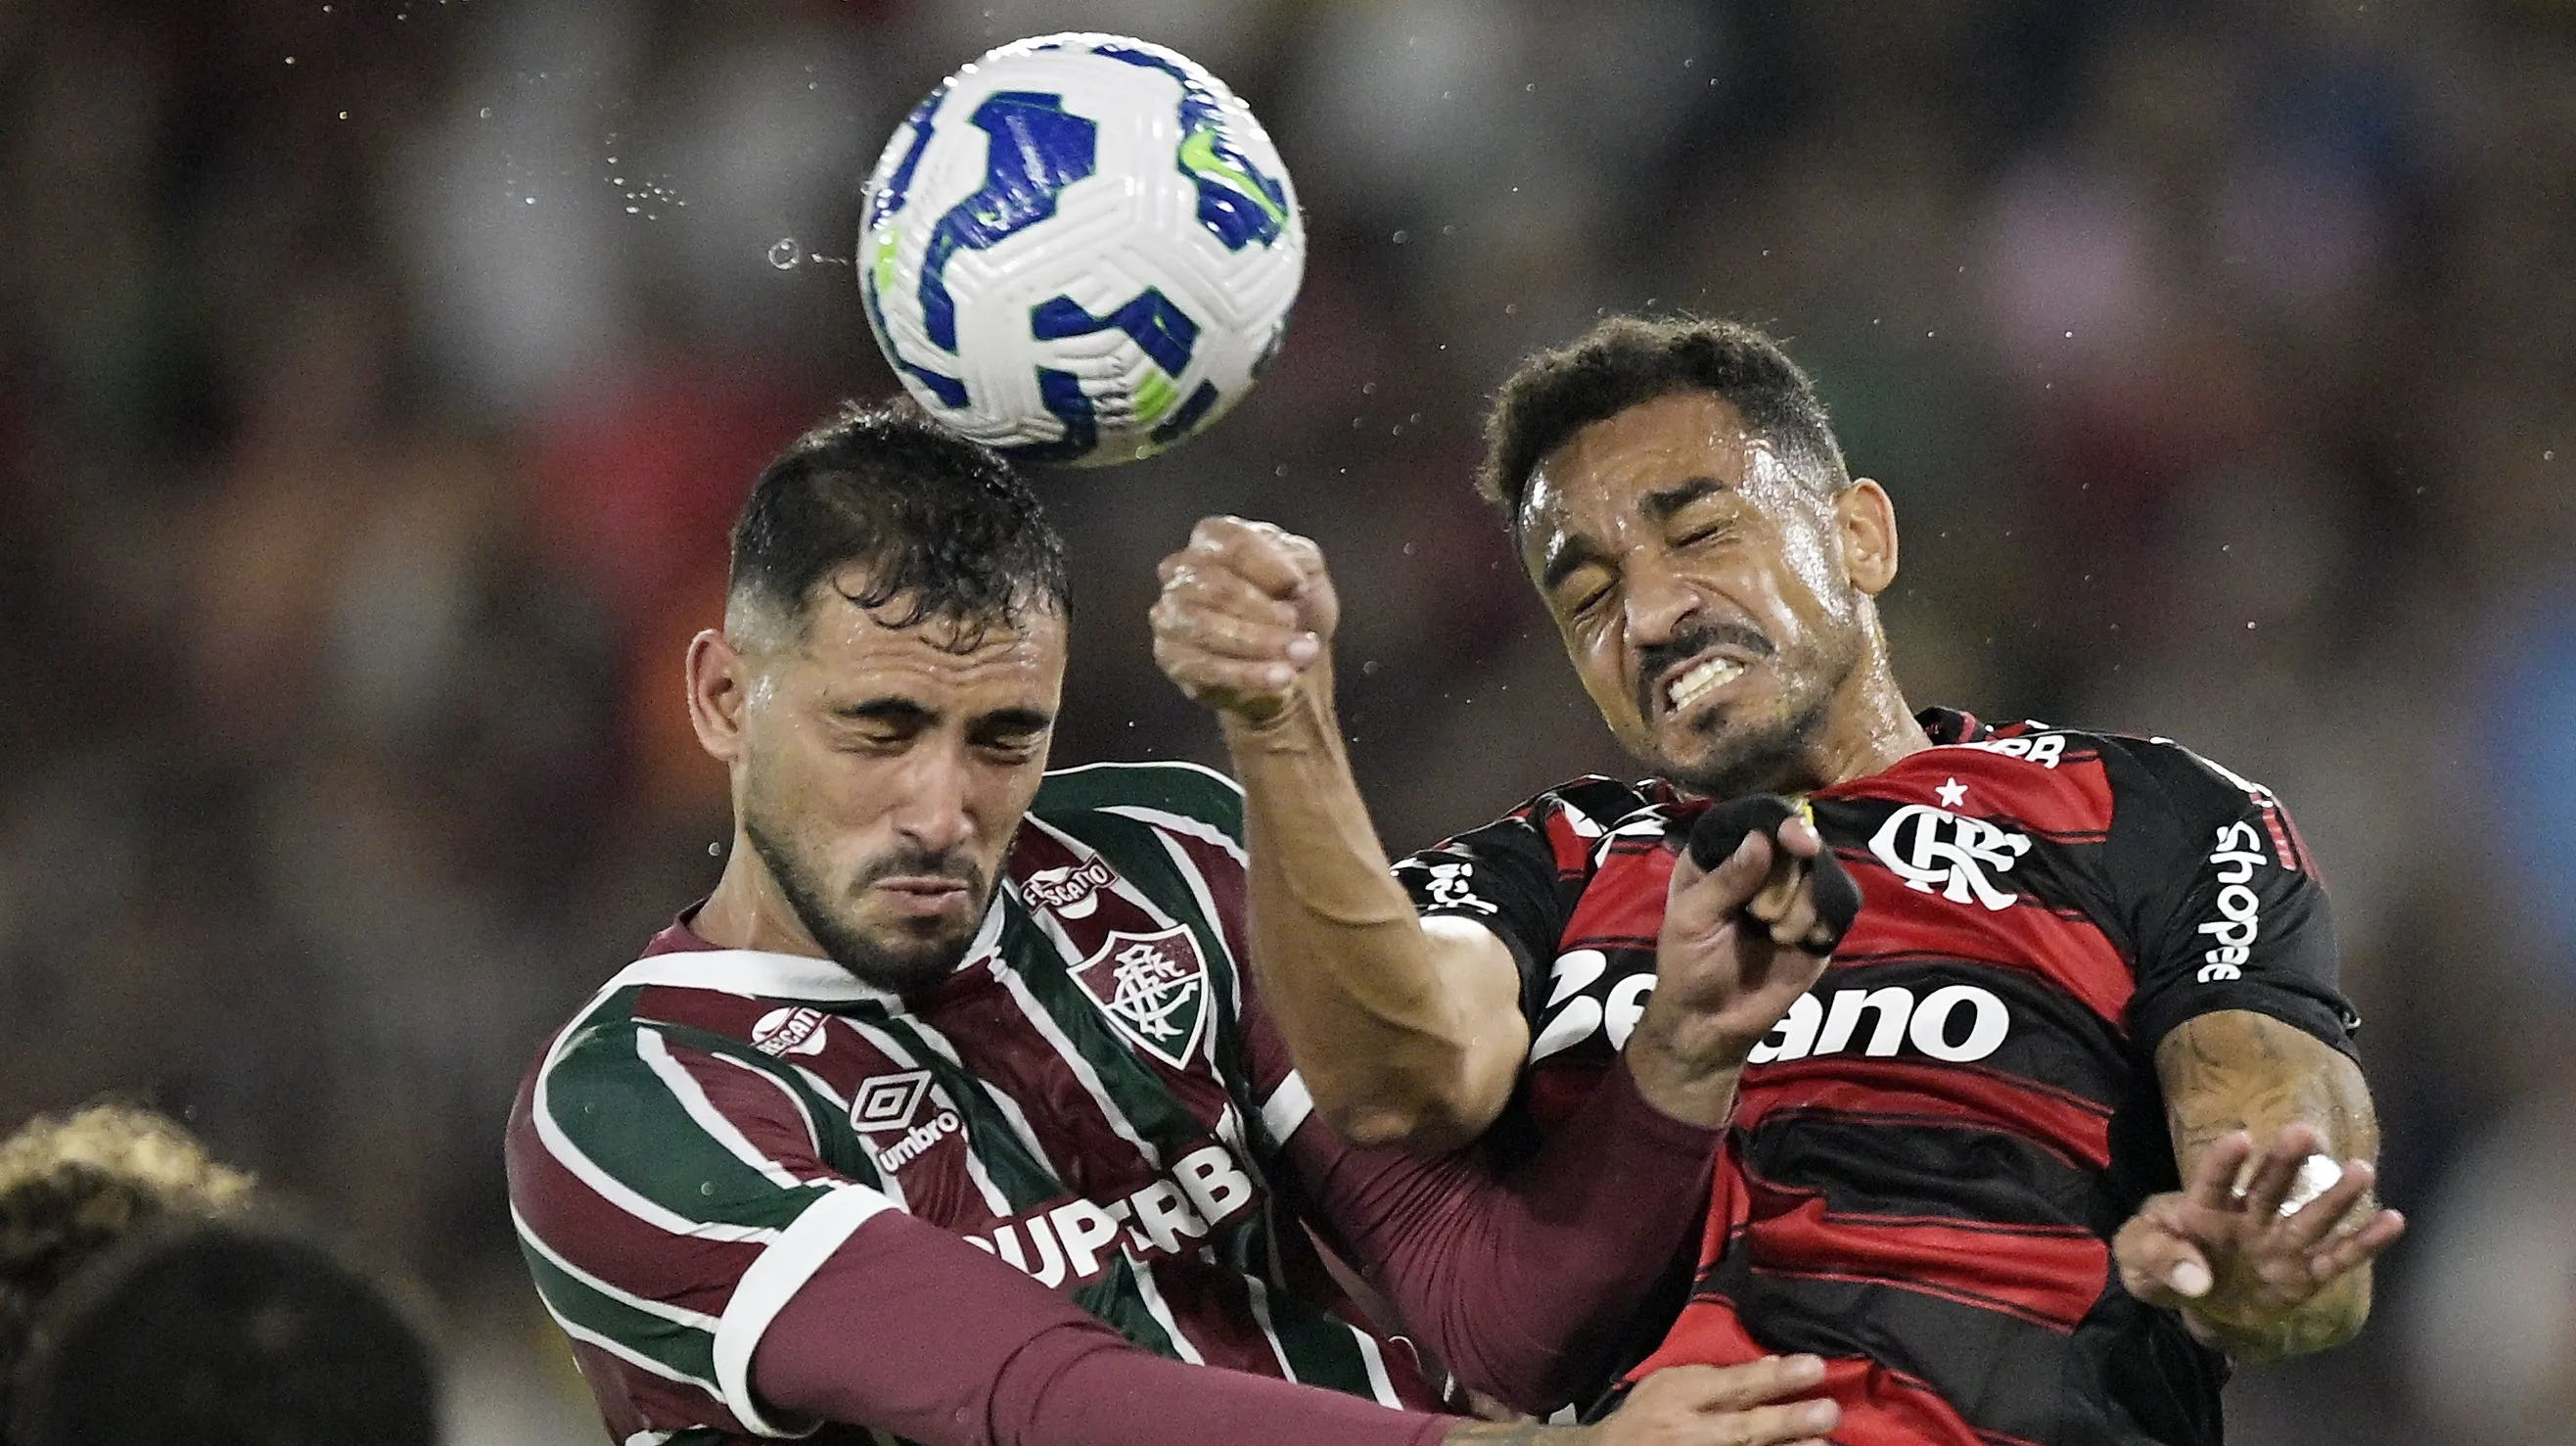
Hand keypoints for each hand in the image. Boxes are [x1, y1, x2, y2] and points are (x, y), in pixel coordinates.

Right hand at [1151, 516, 1340, 729]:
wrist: (1289, 659)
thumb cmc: (1292, 604)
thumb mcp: (1307, 570)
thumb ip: (1298, 561)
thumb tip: (1287, 587)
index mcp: (1211, 537)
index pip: (1232, 545)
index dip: (1271, 570)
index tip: (1302, 591)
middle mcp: (1180, 570)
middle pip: (1217, 588)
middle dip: (1266, 615)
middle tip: (1305, 636)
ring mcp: (1169, 613)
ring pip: (1205, 627)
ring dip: (1259, 645)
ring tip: (1299, 658)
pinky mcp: (1171, 657)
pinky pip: (1205, 667)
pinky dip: (1248, 674)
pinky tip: (1280, 678)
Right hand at [1440, 1357, 1839, 1445]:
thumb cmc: (1647, 1416)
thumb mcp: (1670, 1384)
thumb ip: (1717, 1375)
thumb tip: (1773, 1366)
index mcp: (1681, 1397)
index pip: (1733, 1386)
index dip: (1773, 1378)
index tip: (1814, 1366)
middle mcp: (1691, 1433)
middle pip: (1744, 1430)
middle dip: (1786, 1422)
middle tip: (1828, 1412)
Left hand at [1625, 811, 1840, 1125]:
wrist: (1710, 1022)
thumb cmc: (1688, 965)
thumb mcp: (1692, 921)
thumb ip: (1726, 881)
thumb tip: (1762, 840)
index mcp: (1721, 854)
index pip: (1755, 818)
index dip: (1779, 821)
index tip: (1796, 839)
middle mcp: (1761, 866)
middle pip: (1797, 841)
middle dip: (1785, 878)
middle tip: (1760, 915)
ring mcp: (1794, 894)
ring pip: (1822, 873)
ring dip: (1800, 907)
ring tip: (1774, 936)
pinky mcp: (1818, 924)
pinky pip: (1841, 904)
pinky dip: (1824, 921)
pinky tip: (1801, 942)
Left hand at [2114, 1123, 2405, 1343]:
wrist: (2188, 1301)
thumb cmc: (2158, 1264)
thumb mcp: (2138, 1263)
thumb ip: (2159, 1261)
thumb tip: (2197, 1280)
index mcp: (2202, 1208)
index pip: (2213, 1180)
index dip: (2224, 1161)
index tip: (2239, 1138)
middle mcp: (2248, 1218)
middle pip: (2269, 1187)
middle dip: (2285, 1162)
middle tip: (2303, 1133)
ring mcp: (2278, 1243)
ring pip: (2309, 1217)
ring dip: (2334, 1196)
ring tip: (2361, 1170)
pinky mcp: (2302, 1274)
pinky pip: (2336, 1257)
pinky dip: (2364, 1243)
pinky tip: (2393, 1221)